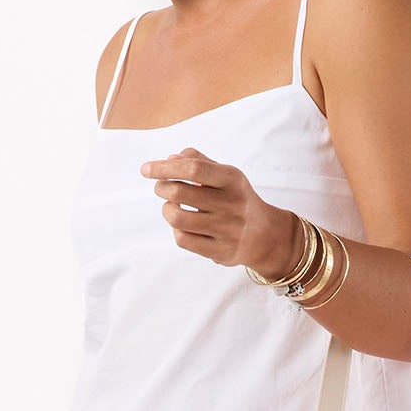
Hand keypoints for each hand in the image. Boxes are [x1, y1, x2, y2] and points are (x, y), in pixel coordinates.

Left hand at [139, 148, 301, 276]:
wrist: (264, 235)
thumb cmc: (236, 198)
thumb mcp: (225, 175)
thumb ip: (199, 162)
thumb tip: (169, 159)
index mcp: (233, 180)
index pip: (194, 169)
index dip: (165, 168)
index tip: (146, 169)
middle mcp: (231, 204)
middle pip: (179, 193)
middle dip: (161, 187)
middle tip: (161, 187)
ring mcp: (226, 230)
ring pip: (177, 218)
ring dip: (166, 209)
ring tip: (170, 206)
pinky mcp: (220, 251)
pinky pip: (183, 239)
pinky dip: (176, 230)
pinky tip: (182, 225)